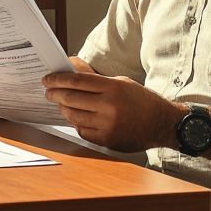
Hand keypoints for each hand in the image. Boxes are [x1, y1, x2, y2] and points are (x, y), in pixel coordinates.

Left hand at [43, 72, 185, 152]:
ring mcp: (107, 125)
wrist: (162, 124)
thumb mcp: (122, 82)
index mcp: (113, 87)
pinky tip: (75, 118)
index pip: (77, 81)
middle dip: (54, 94)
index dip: (58, 79)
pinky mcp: (106, 140)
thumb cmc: (142, 100)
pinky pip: (82, 131)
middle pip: (71, 98)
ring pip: (73, 116)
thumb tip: (72, 70)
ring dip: (63, 109)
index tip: (47, 79)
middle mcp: (109, 106)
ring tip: (60, 104)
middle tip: (48, 91)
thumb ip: (96, 79)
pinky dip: (75, 123)